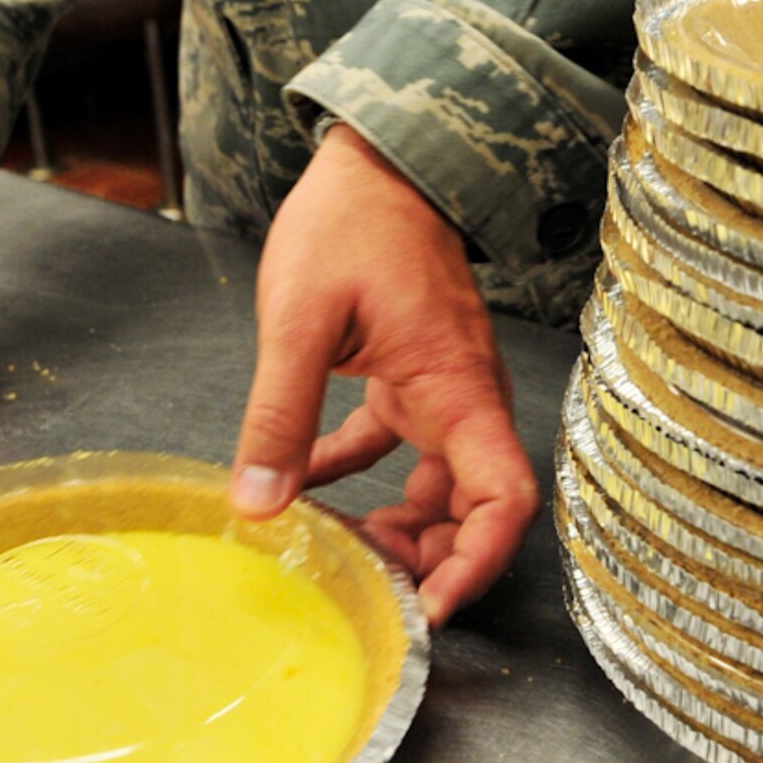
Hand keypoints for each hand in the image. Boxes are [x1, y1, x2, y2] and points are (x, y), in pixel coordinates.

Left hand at [231, 125, 538, 627]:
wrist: (373, 156)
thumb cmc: (351, 220)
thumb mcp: (300, 320)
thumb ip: (279, 416)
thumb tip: (259, 504)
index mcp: (456, 389)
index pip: (504, 499)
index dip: (477, 564)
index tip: (429, 606)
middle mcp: (462, 398)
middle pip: (474, 509)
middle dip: (432, 560)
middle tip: (371, 591)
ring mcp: (439, 388)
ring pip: (437, 487)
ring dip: (397, 527)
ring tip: (339, 551)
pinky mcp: (409, 374)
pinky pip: (394, 448)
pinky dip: (355, 477)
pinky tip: (304, 487)